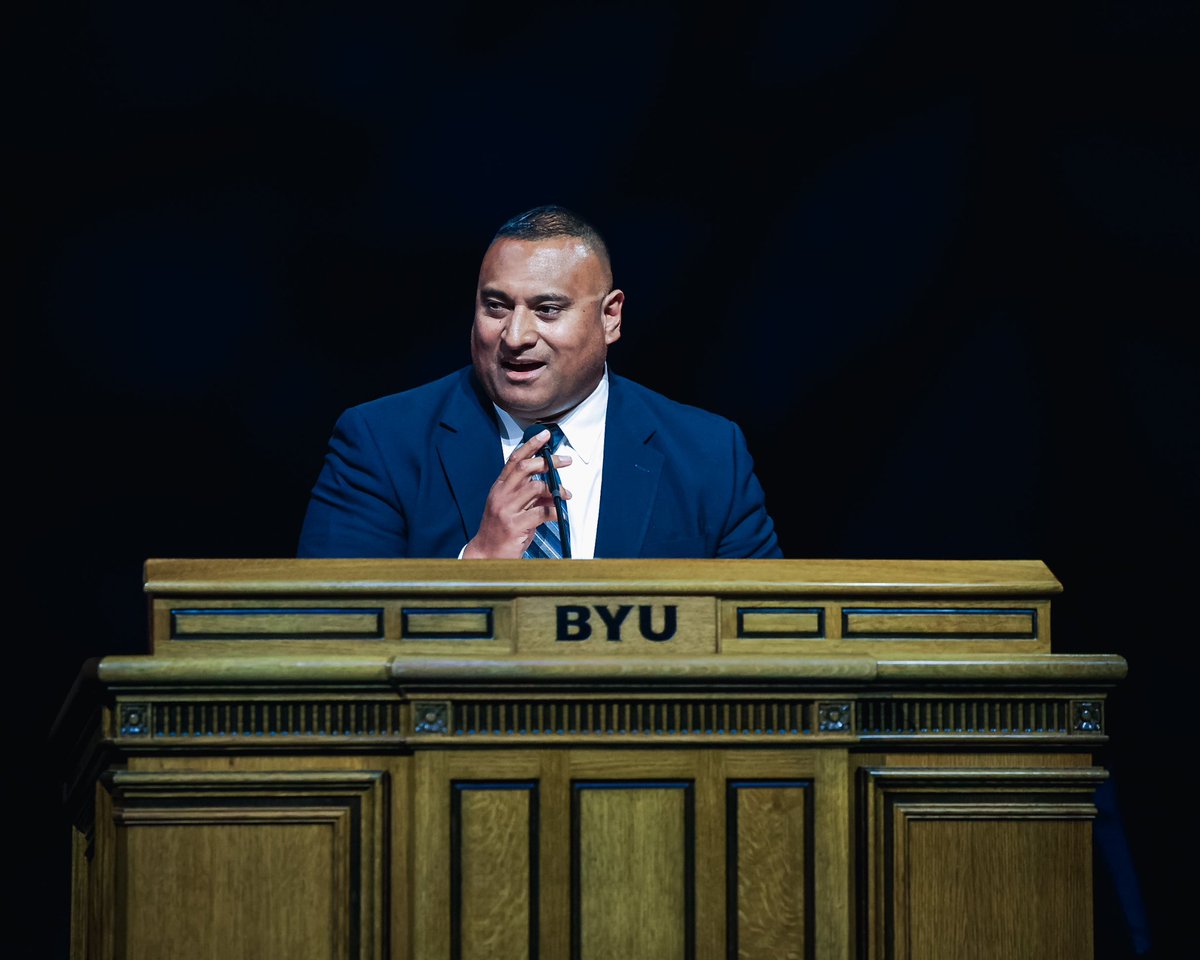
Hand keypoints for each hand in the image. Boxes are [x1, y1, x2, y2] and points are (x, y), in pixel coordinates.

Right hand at [463, 430, 571, 558]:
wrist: (486, 555)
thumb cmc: (502, 531)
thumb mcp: (515, 509)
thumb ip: (532, 496)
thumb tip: (554, 488)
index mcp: (499, 488)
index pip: (514, 459)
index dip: (530, 445)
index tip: (545, 435)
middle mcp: (500, 495)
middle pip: (525, 468)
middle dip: (548, 461)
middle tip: (565, 461)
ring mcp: (506, 510)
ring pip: (535, 488)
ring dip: (556, 488)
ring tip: (566, 494)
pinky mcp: (514, 525)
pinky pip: (541, 512)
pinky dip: (555, 511)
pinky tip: (560, 514)